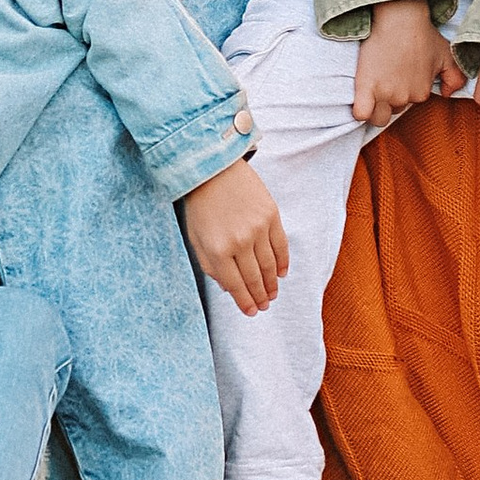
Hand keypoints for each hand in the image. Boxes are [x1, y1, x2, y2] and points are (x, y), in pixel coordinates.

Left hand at [179, 160, 288, 313]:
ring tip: (272, 295)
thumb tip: (228, 287)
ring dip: (272, 284)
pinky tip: (282, 274)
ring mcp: (258, 228)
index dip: (244, 302)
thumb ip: (210, 265)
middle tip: (264, 307)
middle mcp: (240, 242)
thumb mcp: (195, 237)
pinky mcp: (271, 215)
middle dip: (259, 296)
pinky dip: (283, 262)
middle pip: (254, 278)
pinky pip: (281, 245)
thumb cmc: (200, 204)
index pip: (235, 284)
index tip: (250, 312)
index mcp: (217, 250)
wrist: (213, 167)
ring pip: (269, 265)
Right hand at [351, 0, 466, 127]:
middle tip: (385, 78)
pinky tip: (361, 101)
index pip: (410, 103)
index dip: (403, 90)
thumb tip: (447, 94)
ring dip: (375, 108)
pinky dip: (361, 111)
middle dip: (389, 99)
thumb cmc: (422, 33)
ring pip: (378, 117)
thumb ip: (455, 77)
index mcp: (421, 92)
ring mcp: (385, 93)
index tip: (398, 75)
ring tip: (372, 91)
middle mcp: (404, 97)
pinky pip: (362, 114)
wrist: (400, 18)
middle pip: (393, 110)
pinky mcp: (366, 87)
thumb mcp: (446, 54)